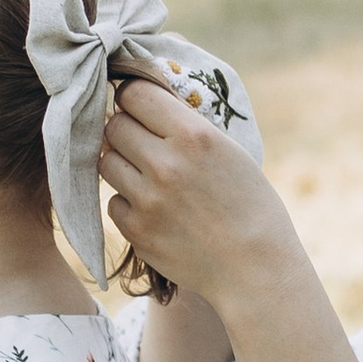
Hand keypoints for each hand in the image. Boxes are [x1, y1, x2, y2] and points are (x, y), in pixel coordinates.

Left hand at [98, 79, 293, 312]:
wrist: (256, 268)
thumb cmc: (250, 205)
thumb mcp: (230, 150)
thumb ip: (187, 126)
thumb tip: (144, 103)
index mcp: (194, 136)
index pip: (135, 93)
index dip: (134, 97)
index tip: (139, 106)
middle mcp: (166, 164)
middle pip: (114, 126)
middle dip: (126, 130)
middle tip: (143, 142)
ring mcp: (147, 200)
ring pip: (106, 162)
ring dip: (122, 164)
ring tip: (148, 175)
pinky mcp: (137, 231)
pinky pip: (113, 202)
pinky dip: (129, 203)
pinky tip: (156, 210)